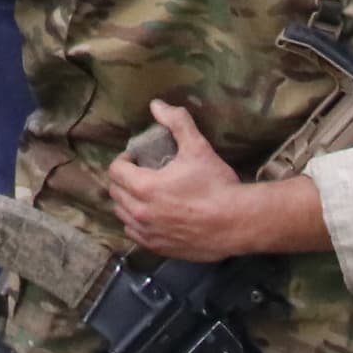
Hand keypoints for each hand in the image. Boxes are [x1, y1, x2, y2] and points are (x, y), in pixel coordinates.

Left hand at [105, 101, 285, 259]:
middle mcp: (140, 213)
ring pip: (122, 215)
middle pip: (115, 193)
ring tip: (144, 194)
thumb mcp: (197, 147)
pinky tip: (151, 216)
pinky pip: (135, 235)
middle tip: (140, 173)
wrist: (237, 222)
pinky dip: (137, 223)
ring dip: (128, 202)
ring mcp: (149, 234)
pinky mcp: (160, 249)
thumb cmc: (216, 184)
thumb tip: (156, 104)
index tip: (138, 157)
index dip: (124, 159)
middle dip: (124, 180)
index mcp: (144, 186)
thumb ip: (176, 122)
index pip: (115, 171)